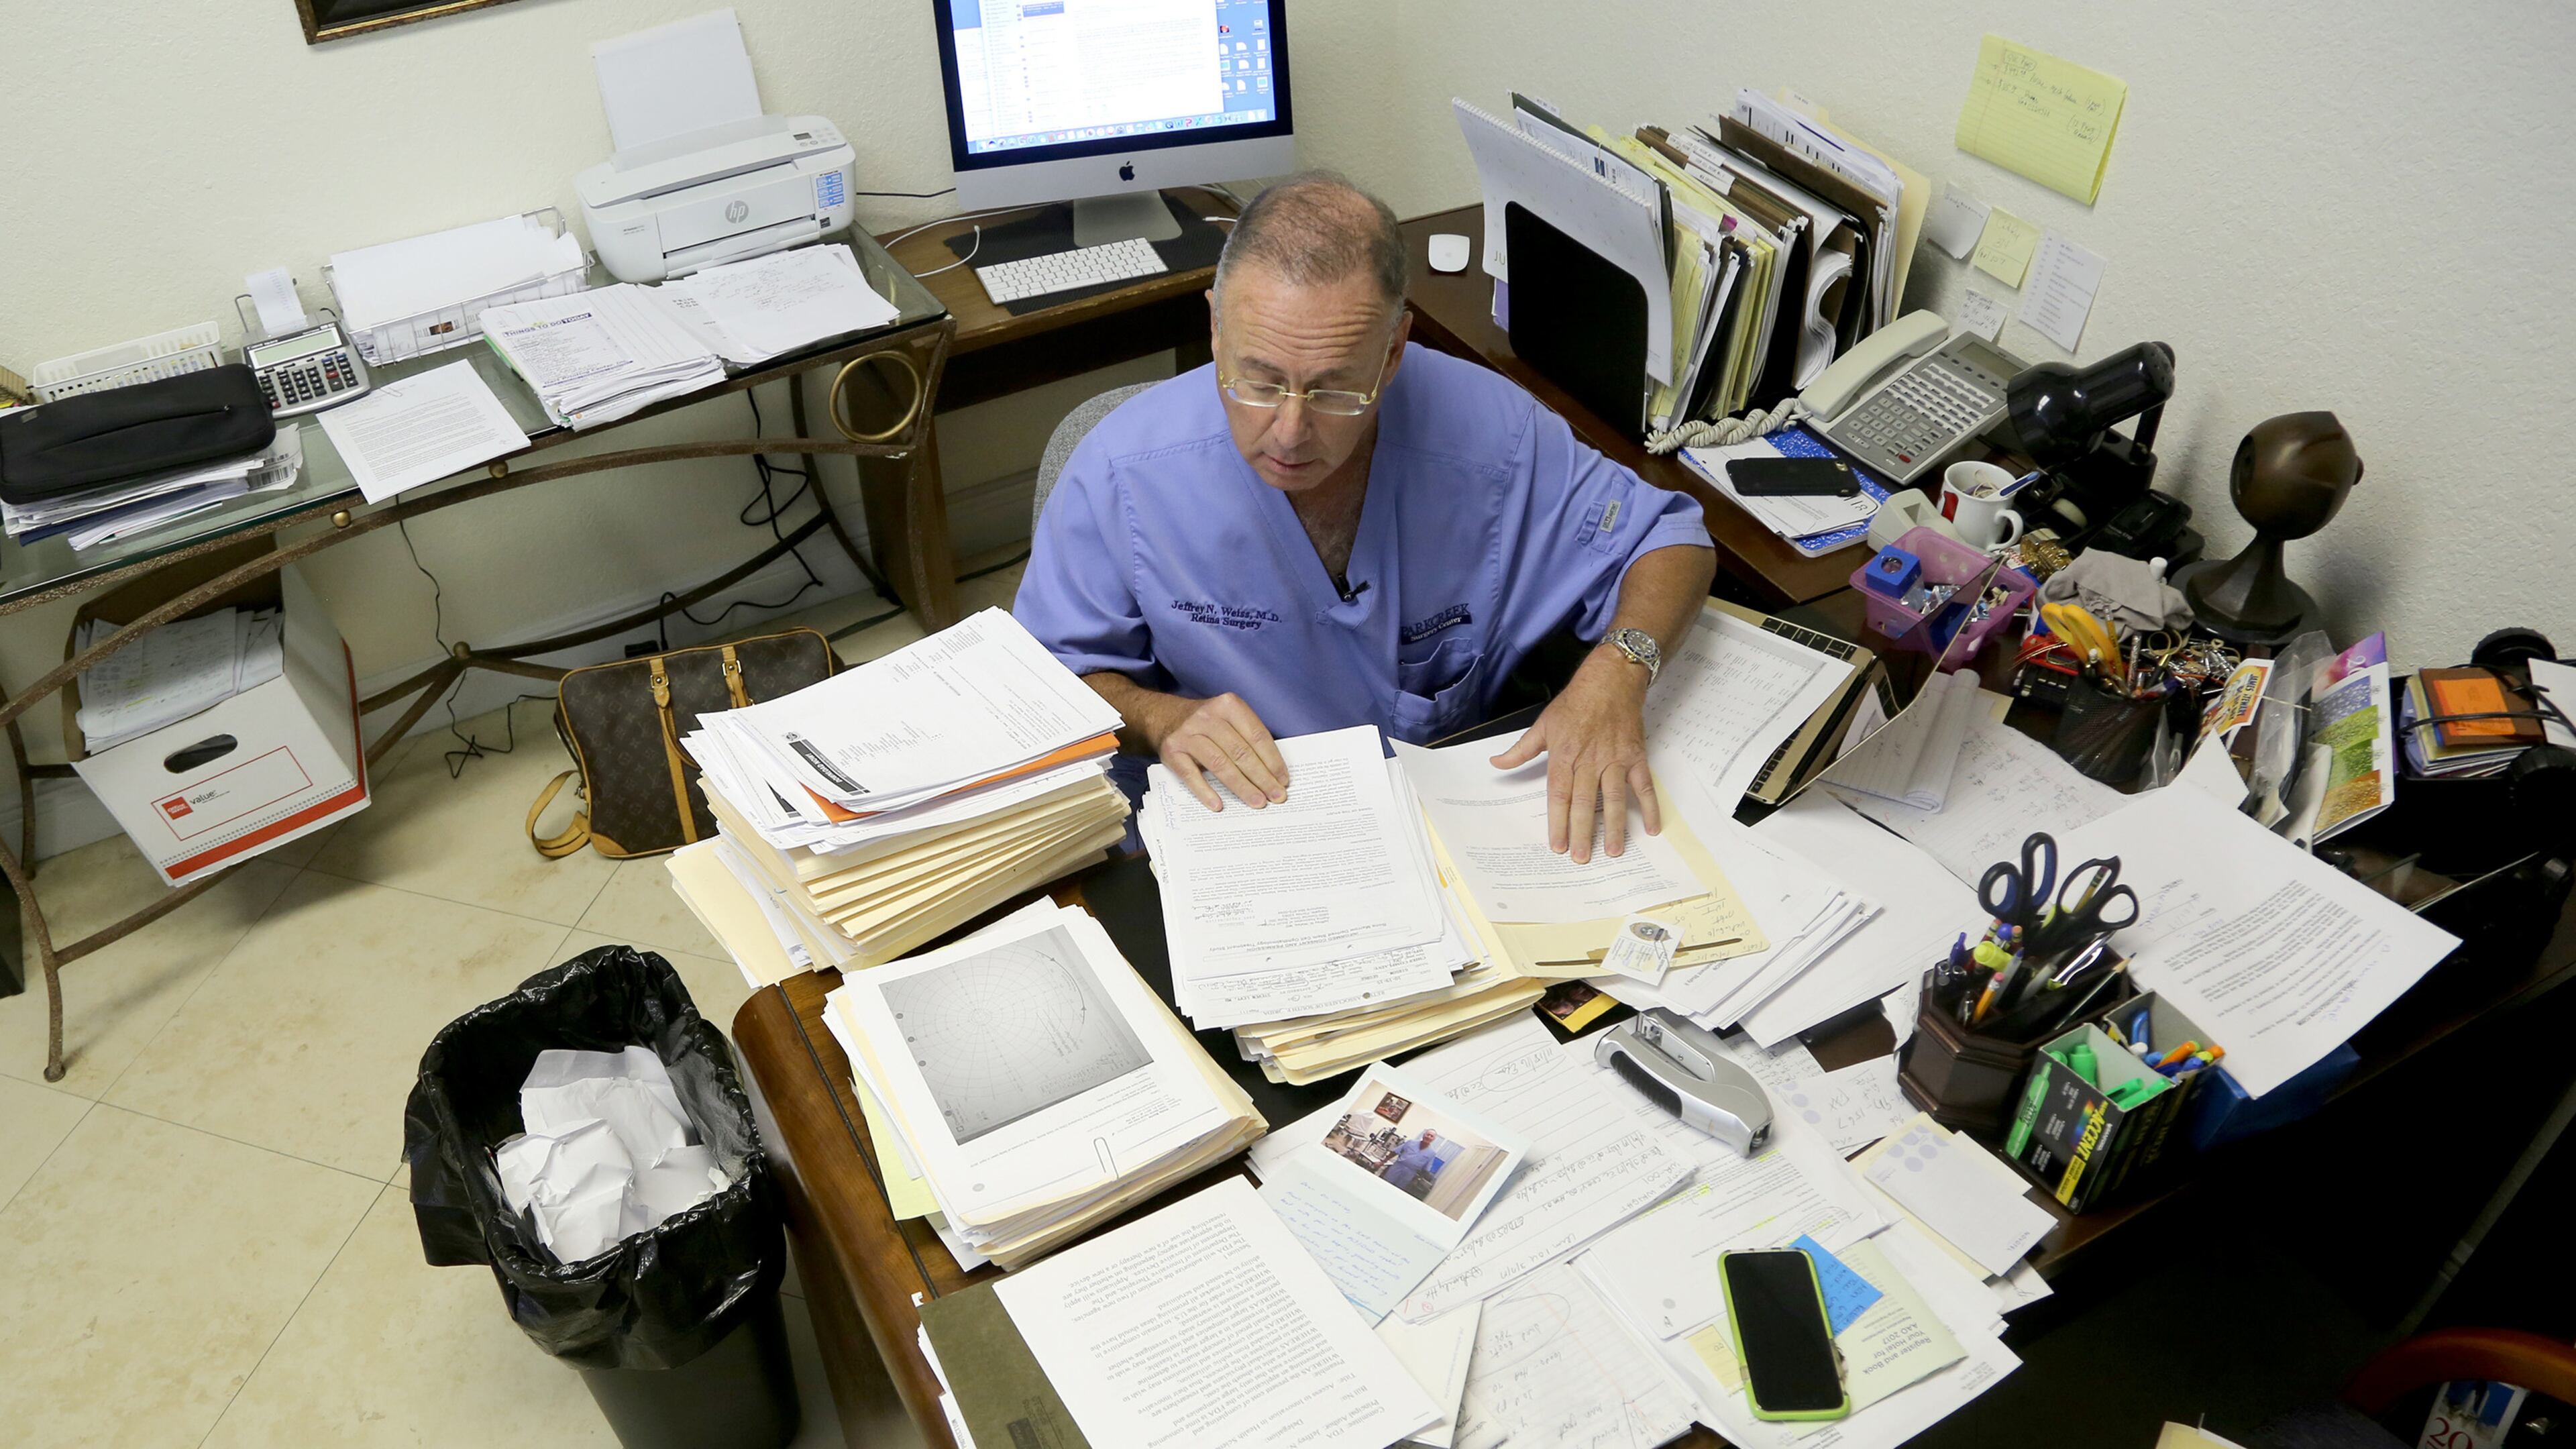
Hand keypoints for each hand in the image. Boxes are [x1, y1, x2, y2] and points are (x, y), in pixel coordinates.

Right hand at [1156, 692, 1289, 810]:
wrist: (1165, 717)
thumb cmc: (1207, 723)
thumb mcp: (1228, 718)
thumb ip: (1248, 737)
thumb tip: (1274, 772)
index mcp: (1228, 705)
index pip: (1257, 736)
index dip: (1273, 760)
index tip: (1283, 780)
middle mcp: (1207, 717)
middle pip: (1240, 751)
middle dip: (1261, 777)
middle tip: (1275, 796)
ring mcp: (1187, 733)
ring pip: (1219, 763)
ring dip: (1241, 786)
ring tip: (1257, 802)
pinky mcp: (1172, 750)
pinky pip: (1190, 775)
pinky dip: (1205, 791)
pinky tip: (1218, 805)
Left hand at [1489, 651, 1657, 861]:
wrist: (1610, 680)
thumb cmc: (1575, 703)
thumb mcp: (1543, 725)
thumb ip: (1521, 750)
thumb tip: (1496, 763)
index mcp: (1564, 755)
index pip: (1559, 795)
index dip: (1558, 822)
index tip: (1557, 845)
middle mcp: (1590, 761)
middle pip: (1585, 802)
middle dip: (1583, 832)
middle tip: (1582, 858)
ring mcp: (1615, 760)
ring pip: (1614, 799)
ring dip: (1615, 827)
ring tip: (1614, 851)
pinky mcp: (1636, 757)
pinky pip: (1644, 786)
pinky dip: (1649, 807)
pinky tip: (1651, 828)